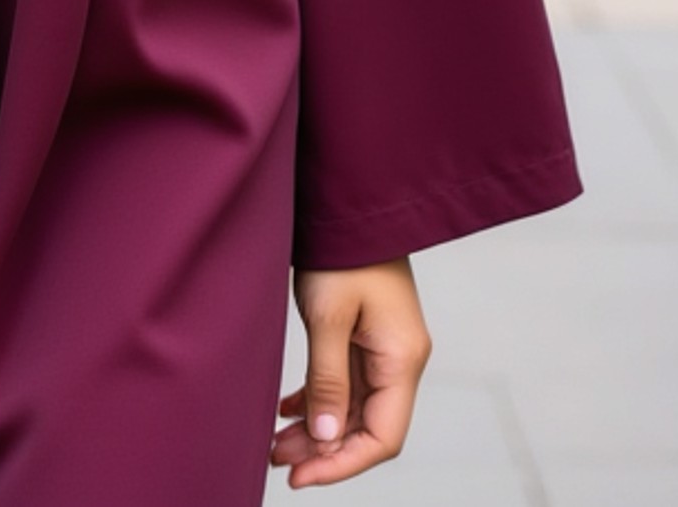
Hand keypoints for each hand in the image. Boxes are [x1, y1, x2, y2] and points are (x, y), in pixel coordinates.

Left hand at [271, 257, 431, 486]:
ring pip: (353, 406)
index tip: (301, 477)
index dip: (342, 464)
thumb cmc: (343, 252)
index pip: (382, 437)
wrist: (351, 200)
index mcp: (401, 360)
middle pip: (366, 426)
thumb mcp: (328, 316)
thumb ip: (328, 380)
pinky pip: (346, 381)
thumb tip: (326, 439)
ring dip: (318, 427)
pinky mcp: (365, 333)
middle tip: (277, 459)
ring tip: (276, 441)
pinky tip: (287, 408)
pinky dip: (318, 398)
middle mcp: (399, 359)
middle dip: (323, 450)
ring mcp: (384, 347)